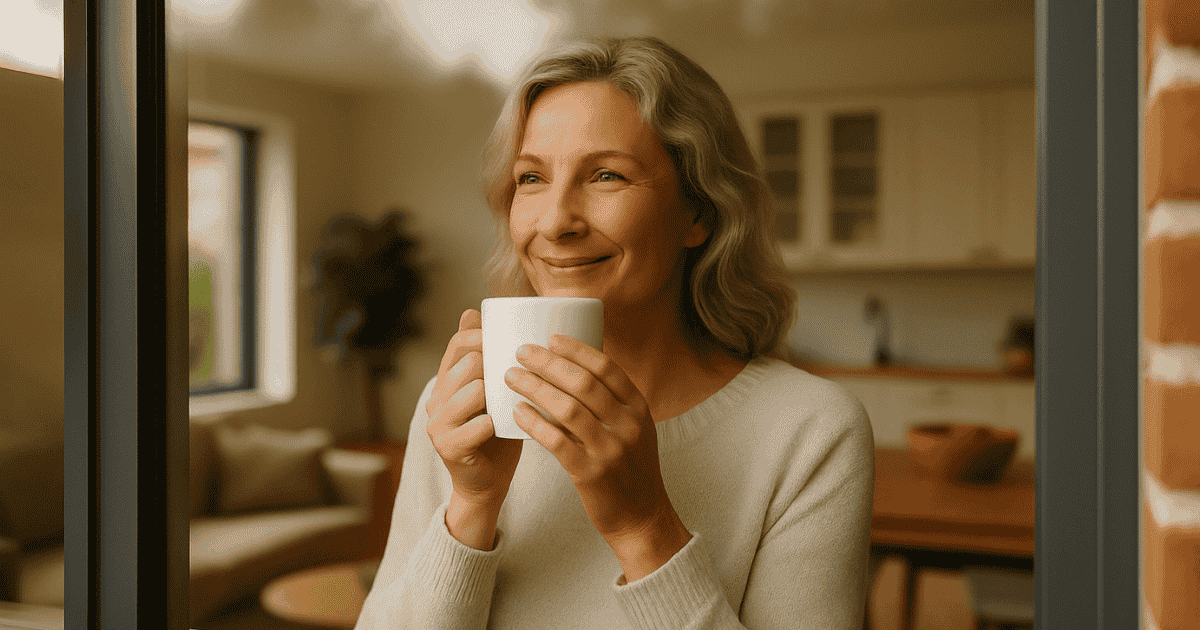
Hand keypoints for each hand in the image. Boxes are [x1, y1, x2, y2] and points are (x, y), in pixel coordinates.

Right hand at [426, 309, 521, 511]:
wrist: (487, 483)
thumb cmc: (496, 434)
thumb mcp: (493, 392)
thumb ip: (485, 358)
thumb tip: (473, 310)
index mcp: (446, 381)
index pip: (458, 343)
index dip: (483, 336)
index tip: (510, 340)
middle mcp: (435, 399)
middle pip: (468, 364)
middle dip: (497, 368)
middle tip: (517, 382)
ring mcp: (437, 424)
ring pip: (472, 391)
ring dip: (497, 396)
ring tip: (509, 405)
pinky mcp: (448, 447)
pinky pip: (478, 425)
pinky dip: (495, 425)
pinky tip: (501, 429)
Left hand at [505, 335, 690, 570]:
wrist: (642, 517)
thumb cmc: (631, 469)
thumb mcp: (635, 430)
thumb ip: (612, 403)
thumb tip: (574, 368)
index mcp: (639, 409)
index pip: (607, 368)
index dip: (577, 350)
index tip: (551, 338)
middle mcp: (628, 426)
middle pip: (584, 383)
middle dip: (548, 363)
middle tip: (522, 352)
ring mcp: (610, 450)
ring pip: (567, 409)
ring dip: (535, 388)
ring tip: (511, 377)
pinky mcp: (590, 474)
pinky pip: (557, 442)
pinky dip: (534, 423)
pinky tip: (517, 411)